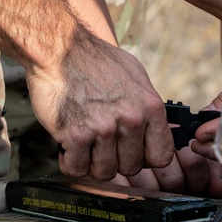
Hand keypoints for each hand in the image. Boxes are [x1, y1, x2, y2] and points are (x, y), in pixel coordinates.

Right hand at [26, 29, 174, 180]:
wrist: (60, 49)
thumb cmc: (95, 60)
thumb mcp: (135, 76)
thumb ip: (148, 107)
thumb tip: (159, 129)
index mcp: (150, 107)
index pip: (161, 156)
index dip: (144, 158)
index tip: (131, 152)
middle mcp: (131, 119)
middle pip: (131, 168)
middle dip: (115, 160)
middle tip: (101, 146)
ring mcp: (103, 129)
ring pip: (104, 172)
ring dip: (91, 163)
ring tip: (84, 144)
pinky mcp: (76, 135)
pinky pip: (76, 168)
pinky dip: (69, 161)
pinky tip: (68, 146)